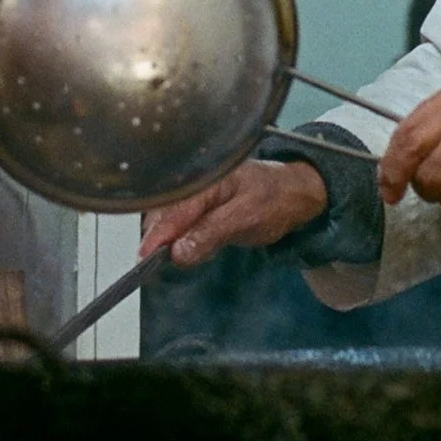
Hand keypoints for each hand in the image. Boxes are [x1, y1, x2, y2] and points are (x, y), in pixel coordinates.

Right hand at [140, 159, 327, 267]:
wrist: (296, 194)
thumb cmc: (275, 200)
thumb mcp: (245, 217)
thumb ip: (210, 233)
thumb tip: (178, 252)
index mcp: (206, 179)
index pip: (172, 210)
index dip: (156, 236)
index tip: (144, 258)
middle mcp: (197, 184)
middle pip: (164, 215)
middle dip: (163, 240)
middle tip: (172, 260)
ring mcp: (198, 196)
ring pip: (173, 223)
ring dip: (175, 242)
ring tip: (200, 248)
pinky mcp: (203, 208)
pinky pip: (185, 227)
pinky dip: (188, 241)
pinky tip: (202, 246)